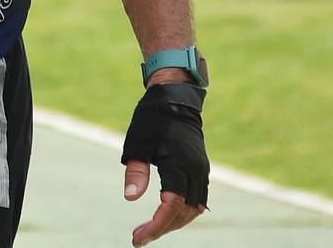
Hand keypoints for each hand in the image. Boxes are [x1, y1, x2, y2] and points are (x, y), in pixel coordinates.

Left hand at [120, 84, 208, 243]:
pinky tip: (166, 215)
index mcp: (179, 165)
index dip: (155, 226)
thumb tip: (131, 198)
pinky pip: (198, 200)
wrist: (175, 98)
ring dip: (173, 222)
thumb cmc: (152, 119)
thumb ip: (136, 172)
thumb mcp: (137, 144)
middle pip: (182, 213)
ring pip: (193, 209)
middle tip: (139, 236)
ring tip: (150, 229)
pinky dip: (183, 212)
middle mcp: (195, 172)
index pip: (170, 207)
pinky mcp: (201, 169)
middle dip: (162, 228)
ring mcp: (201, 171)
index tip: (137, 238)